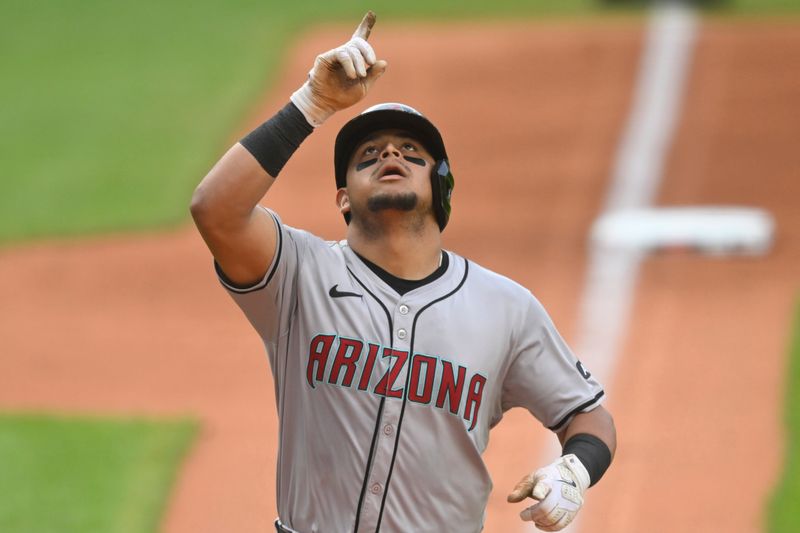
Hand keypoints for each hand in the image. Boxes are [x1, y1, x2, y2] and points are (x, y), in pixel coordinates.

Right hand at [291, 11, 387, 126]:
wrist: (327, 104)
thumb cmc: (343, 96)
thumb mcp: (363, 87)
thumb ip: (373, 75)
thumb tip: (383, 62)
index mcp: (354, 59)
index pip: (360, 38)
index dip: (366, 25)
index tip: (372, 14)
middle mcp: (344, 54)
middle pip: (358, 43)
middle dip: (367, 50)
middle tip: (371, 63)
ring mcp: (335, 55)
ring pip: (351, 50)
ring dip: (358, 62)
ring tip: (359, 76)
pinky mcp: (326, 58)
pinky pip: (341, 54)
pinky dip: (349, 64)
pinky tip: (352, 74)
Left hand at [507, 454, 589, 530]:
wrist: (570, 476)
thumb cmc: (546, 479)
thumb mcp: (532, 478)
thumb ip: (521, 489)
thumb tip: (510, 499)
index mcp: (549, 480)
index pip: (544, 486)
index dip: (540, 491)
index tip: (537, 495)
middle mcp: (561, 491)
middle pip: (546, 508)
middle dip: (533, 514)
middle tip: (524, 515)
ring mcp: (569, 502)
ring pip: (553, 519)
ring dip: (540, 522)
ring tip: (533, 518)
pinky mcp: (573, 511)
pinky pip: (560, 524)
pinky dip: (548, 527)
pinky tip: (539, 523)